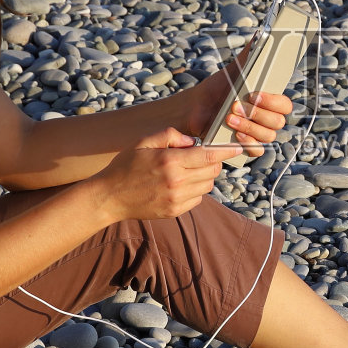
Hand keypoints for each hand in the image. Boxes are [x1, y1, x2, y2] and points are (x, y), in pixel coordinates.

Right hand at [92, 127, 243, 222]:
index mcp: (170, 161)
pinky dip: (195, 191)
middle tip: (201, 156)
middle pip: (212, 170)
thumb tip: (193, 141)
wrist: (110, 197)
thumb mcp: (144, 142)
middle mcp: (176, 181)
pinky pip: (198, 199)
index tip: (237, 147)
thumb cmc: (126, 165)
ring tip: (187, 171)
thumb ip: (170, 135)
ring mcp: (176, 199)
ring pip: (208, 185)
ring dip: (204, 176)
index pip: (209, 155)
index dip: (226, 150)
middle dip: (213, 161)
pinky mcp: (175, 211)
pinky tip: (180, 185)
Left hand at [184, 41, 295, 156]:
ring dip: (250, 127)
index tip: (255, 93)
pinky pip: (257, 150)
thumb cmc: (218, 89)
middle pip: (278, 122)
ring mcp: (258, 134)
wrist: (196, 109)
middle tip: (237, 105)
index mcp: (269, 101)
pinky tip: (235, 135)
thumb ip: (249, 55)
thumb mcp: (233, 70)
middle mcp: (267, 118)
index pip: (285, 104)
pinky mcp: (246, 146)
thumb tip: (260, 35)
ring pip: (268, 136)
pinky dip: (248, 143)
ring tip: (230, 118)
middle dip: (258, 114)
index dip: (274, 101)